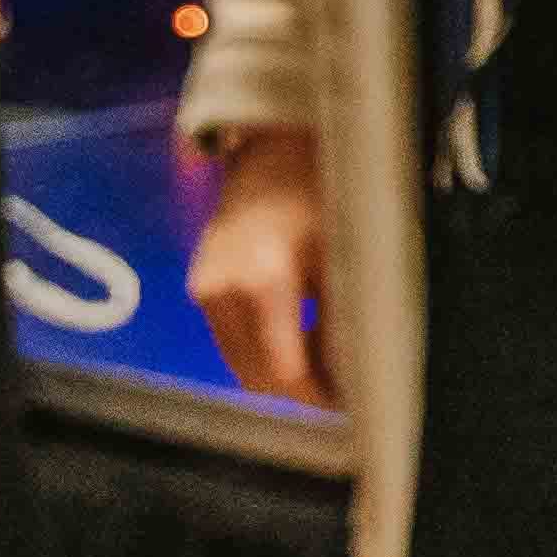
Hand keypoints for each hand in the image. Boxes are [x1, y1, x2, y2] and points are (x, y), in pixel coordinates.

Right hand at [190, 130, 333, 404]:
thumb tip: (357, 382)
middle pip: (258, 376)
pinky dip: (263, 351)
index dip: (320, 397)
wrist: (275, 150)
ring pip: (241, 365)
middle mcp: (222, 287)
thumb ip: (346, 320)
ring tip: (327, 367)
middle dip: (302, 392)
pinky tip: (300, 340)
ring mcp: (203, 288)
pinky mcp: (198, 288)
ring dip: (281, 375)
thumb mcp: (345, 253)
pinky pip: (232, 341)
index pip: (286, 369)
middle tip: (345, 395)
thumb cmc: (322, 191)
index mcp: (264, 277)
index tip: (352, 407)